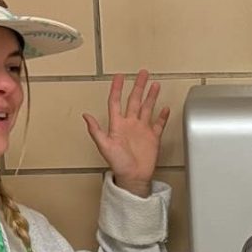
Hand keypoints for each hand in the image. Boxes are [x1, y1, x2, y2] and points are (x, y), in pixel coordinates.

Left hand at [82, 69, 169, 196]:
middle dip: (138, 86)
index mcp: (118, 125)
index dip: (117, 88)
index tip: (119, 76)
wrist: (133, 177)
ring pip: (147, 108)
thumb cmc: (118, 164)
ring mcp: (142, 130)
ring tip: (155, 85)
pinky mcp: (153, 138)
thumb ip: (96, 131)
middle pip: (134, 100)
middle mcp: (130, 124)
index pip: (116, 101)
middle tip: (142, 73)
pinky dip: (162, 116)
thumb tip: (85, 116)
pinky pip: (158, 124)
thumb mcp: (104, 146)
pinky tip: (165, 108)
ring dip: (151, 96)